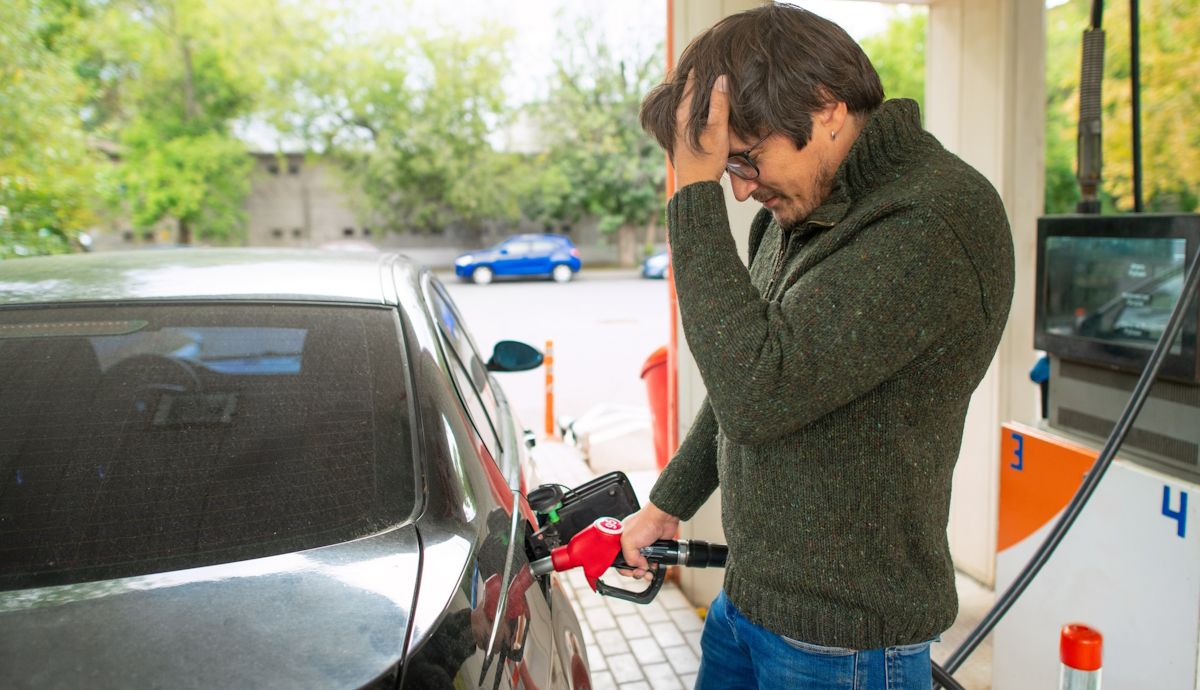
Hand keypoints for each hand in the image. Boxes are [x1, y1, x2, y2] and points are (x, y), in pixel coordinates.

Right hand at [619, 503, 680, 580]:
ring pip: (641, 565)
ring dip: (645, 571)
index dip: (623, 568)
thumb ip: (630, 558)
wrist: (663, 518)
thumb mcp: (629, 541)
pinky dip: (653, 567)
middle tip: (640, 572)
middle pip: (630, 564)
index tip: (629, 572)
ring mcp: (643, 547)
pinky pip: (652, 562)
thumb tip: (639, 567)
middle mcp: (631, 544)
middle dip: (635, 571)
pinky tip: (655, 567)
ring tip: (648, 573)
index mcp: (620, 540)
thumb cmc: (645, 522)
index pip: (617, 559)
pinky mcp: (654, 548)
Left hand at [674, 72, 730, 188]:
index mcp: (683, 115)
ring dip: (692, 92)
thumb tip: (721, 79)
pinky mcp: (680, 139)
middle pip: (684, 92)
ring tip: (701, 78)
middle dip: (693, 78)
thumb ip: (720, 105)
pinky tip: (700, 106)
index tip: (705, 54)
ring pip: (684, 104)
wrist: (695, 188)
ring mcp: (676, 130)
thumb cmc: (707, 161)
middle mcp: (676, 120)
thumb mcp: (718, 131)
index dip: (698, 70)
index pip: (690, 84)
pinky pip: (685, 114)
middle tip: (701, 61)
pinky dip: (692, 104)